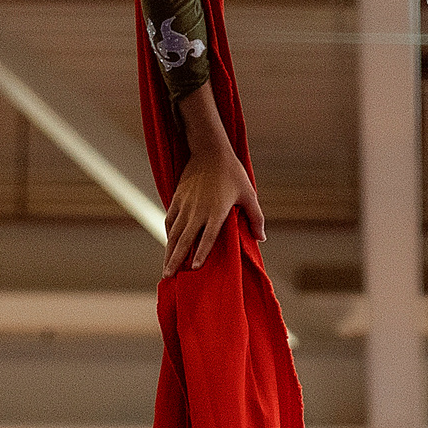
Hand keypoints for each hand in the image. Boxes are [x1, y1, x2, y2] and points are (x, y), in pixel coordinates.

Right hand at [163, 141, 263, 274]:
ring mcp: (185, 205)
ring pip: (174, 233)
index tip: (193, 269)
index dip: (200, 254)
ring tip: (165, 268)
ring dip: (168, 251)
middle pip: (184, 241)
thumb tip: (261, 238)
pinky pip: (170, 220)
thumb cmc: (232, 173)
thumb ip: (256, 217)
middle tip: (168, 277)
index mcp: (216, 212)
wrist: (210, 151)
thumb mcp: (249, 194)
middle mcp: (198, 211)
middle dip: (175, 260)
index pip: (207, 238)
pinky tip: (168, 243)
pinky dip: (168, 233)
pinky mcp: (177, 198)